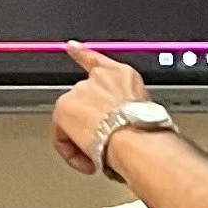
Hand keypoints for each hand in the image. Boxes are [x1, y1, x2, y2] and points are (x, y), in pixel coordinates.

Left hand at [52, 41, 149, 176]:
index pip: (95, 59)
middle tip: (105, 142)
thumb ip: (128, 107)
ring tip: (100, 154)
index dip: (81, 52)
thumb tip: (124, 124)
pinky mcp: (64, 108)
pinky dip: (70, 152)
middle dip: (90, 122)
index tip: (71, 46)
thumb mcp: (143, 110)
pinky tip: (86, 160)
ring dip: (83, 138)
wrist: (135, 136)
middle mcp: (97, 78)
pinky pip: (61, 137)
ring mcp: (79, 91)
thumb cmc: (146, 129)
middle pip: (82, 100)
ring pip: (72, 120)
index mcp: (121, 74)